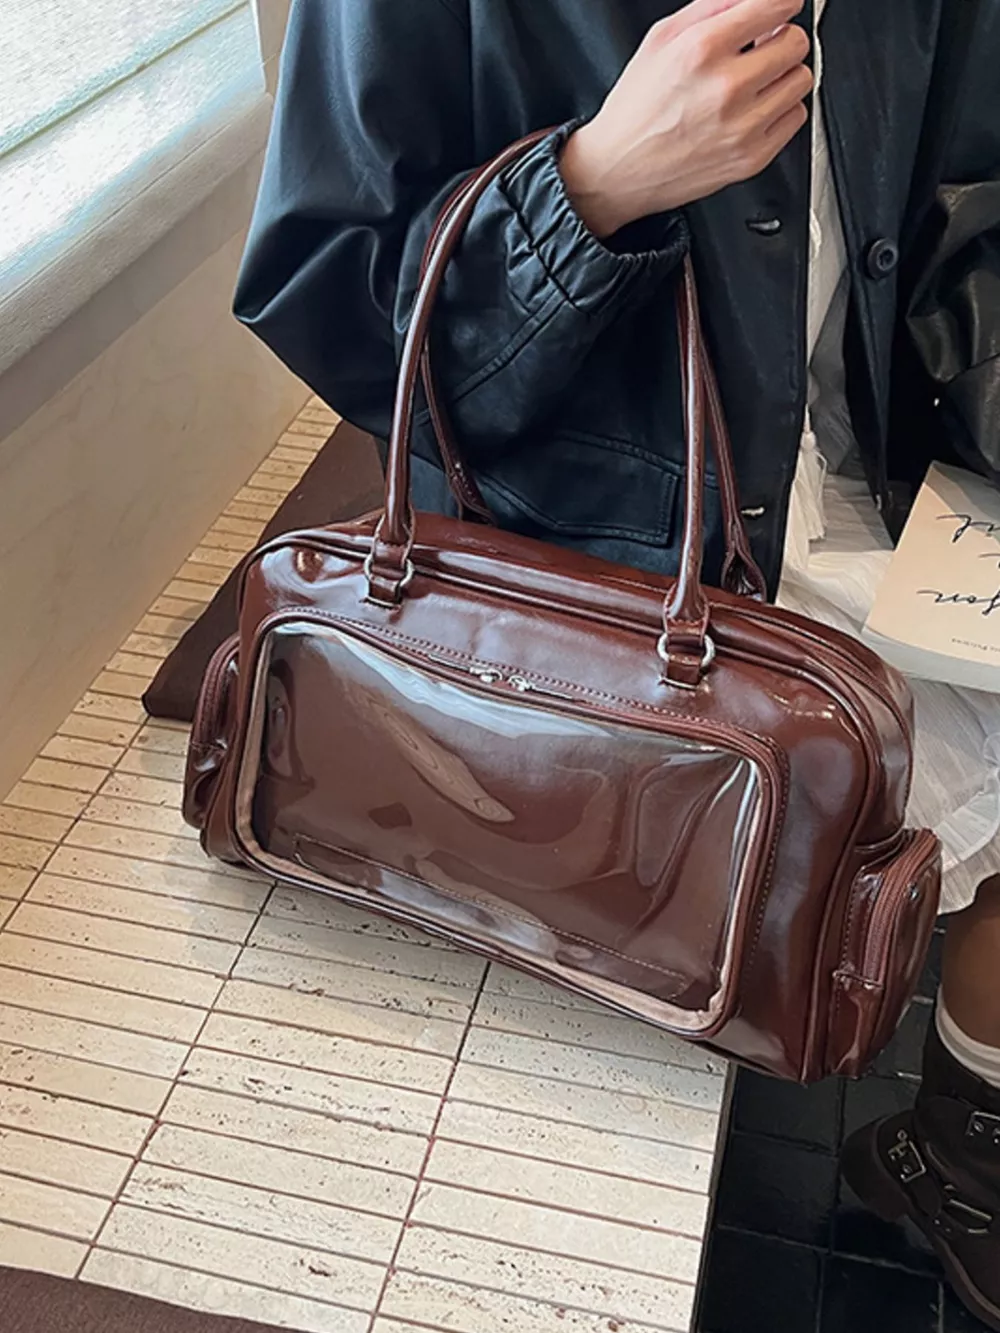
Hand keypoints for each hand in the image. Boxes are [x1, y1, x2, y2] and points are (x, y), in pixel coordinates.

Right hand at [560, 0, 812, 237]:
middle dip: (781, 39)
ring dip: (783, 75)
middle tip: (763, 48)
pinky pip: (795, 118)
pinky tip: (755, 110)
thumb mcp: (660, 40)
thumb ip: (711, 8)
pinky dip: (781, 110)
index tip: (779, 9)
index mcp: (702, 50)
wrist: (619, 171)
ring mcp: (742, 126)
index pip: (776, 5)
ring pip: (801, 79)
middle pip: (795, 42)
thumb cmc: (636, 109)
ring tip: (757, 82)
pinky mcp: (751, 157)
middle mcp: (726, 88)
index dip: (781, 3)